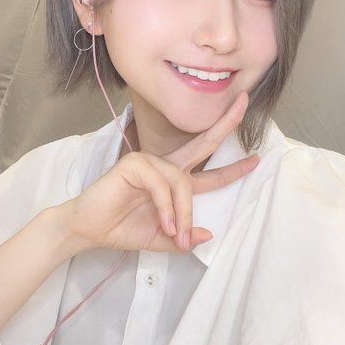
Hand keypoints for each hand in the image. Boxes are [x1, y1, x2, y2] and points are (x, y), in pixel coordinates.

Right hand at [62, 92, 258, 253]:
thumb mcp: (161, 240)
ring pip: (181, 181)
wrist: (88, 229)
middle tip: (244, 104)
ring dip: (182, 211)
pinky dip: (166, 207)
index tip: (256, 159)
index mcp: (173, 182)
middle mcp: (165, 167)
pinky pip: (162, 185)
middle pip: (203, 145)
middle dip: (225, 125)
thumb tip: (208, 234)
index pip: (209, 171)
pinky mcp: (135, 163)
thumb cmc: (121, 229)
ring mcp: (149, 162)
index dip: (233, 168)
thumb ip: (183, 238)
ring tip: (173, 234)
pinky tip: (163, 223)